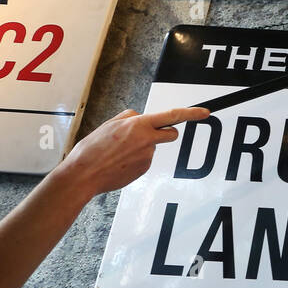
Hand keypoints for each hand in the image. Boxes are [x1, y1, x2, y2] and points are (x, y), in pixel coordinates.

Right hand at [54, 107, 209, 198]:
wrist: (83, 175)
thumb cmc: (92, 150)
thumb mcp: (109, 124)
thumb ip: (129, 118)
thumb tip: (140, 118)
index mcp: (138, 125)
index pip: (172, 115)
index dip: (191, 113)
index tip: (205, 112)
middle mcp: (146, 140)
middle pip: (171, 134)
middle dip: (166, 133)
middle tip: (148, 136)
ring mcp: (147, 157)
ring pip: (153, 148)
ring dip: (142, 148)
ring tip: (119, 153)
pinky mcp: (144, 169)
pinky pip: (145, 160)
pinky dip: (136, 160)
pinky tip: (120, 163)